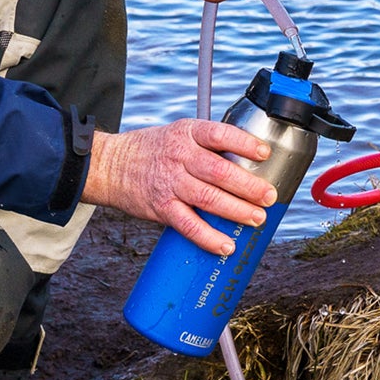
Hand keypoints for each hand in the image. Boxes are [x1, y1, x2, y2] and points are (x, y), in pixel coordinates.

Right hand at [83, 121, 276, 255]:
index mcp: (188, 133)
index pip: (220, 134)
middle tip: (269, 197)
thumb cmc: (153, 150)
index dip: (244, 144)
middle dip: (249, 186)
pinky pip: (188, 225)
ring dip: (236, 211)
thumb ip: (209, 145)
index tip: (265, 154)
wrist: (110, 166)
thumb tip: (249, 163)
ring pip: (208, 198)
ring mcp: (170, 183)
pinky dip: (209, 237)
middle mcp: (179, 156)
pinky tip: (226, 245)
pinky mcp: (161, 208)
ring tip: (256, 218)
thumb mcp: (179, 134)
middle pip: (219, 171)